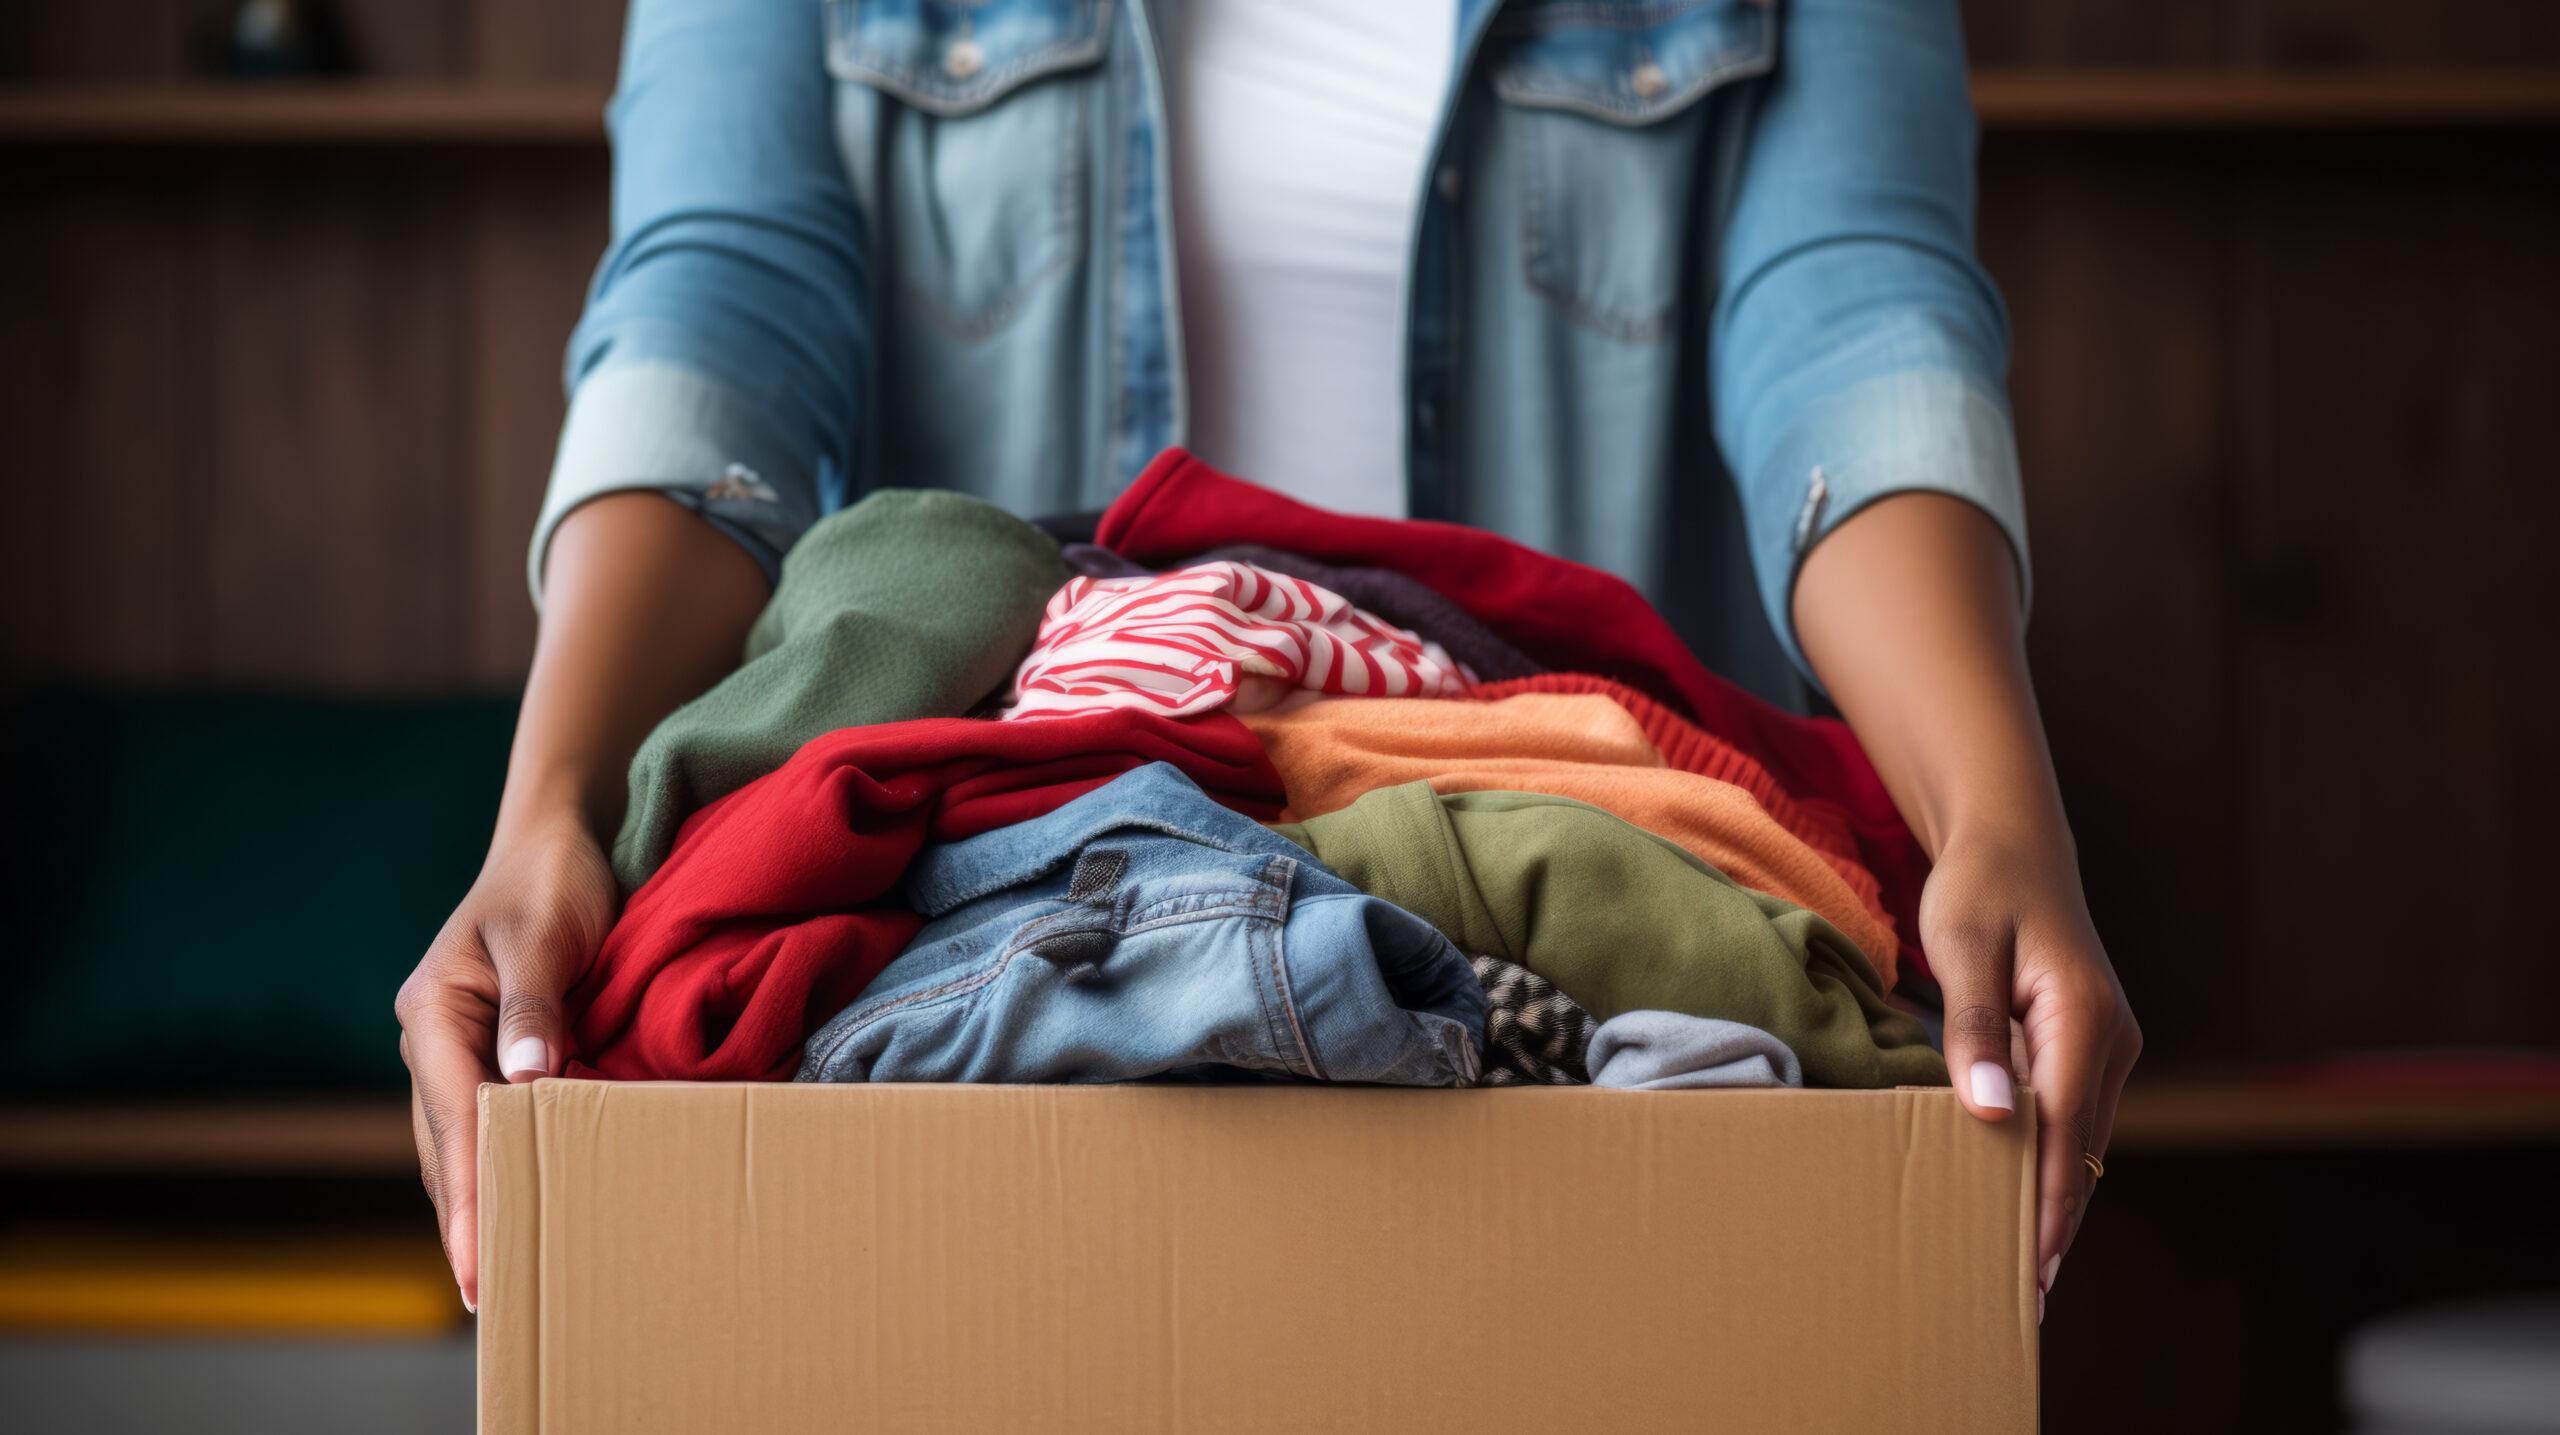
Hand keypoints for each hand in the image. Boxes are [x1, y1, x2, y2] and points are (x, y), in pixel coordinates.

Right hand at [394, 811, 617, 1309]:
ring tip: (501, 1273)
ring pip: (463, 1142)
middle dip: (466, 1216)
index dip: (470, 1186)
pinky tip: (528, 1203)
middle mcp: (435, 1039)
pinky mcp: (491, 1052)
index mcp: (434, 1010)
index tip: (478, 1254)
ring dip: (482, 1200)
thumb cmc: (552, 879)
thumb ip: (534, 1003)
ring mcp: (459, 1048)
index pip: (455, 1115)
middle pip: (448, 1145)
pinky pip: (492, 1121)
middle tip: (486, 1294)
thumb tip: (528, 1077)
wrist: (558, 842)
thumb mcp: (545, 932)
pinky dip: (506, 1164)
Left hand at [1922, 820, 2140, 1317]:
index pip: (2066, 1130)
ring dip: (2052, 1197)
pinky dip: (2047, 1160)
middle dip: (2054, 1220)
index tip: (2032, 1266)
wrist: (2012, 846)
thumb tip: (1992, 1112)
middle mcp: (2108, 1040)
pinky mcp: (2086, 1048)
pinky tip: (2016, 1198)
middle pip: (2081, 1149)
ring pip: (2079, 1140)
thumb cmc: (1981, 890)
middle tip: (2021, 1296)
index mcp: (2083, 1018)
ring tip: (2018, 1269)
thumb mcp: (1963, 947)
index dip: (2049, 1203)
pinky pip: (2069, 1117)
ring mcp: (2103, 1046)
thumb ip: (1973, 1028)